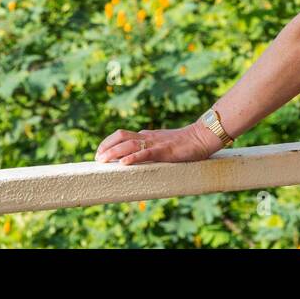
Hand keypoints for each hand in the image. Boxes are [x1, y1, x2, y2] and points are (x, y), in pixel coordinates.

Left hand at [94, 121, 222, 164]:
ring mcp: (155, 143)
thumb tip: (139, 156)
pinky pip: (145, 153)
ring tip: (103, 161)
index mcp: (147, 135)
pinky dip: (133, 157)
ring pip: (129, 144)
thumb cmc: (185, 143)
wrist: (202, 137)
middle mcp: (148, 137)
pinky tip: (124, 164)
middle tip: (97, 159)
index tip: (99, 153)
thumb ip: (151, 148)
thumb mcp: (164, 144)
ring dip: (114, 152)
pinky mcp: (164, 151)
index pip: (122, 135)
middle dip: (106, 146)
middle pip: (121, 136)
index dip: (108, 143)